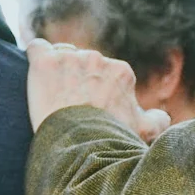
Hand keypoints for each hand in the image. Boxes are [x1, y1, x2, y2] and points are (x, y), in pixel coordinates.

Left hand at [25, 40, 169, 143]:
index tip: (85, 102)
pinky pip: (35, 48)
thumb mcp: (144, 133)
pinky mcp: (44, 63)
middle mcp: (96, 59)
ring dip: (55, 69)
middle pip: (79, 61)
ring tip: (50, 92)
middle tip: (66, 101)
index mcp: (120, 72)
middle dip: (74, 77)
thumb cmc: (112, 141)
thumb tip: (161, 115)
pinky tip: (35, 73)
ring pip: (58, 54)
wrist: (80, 146)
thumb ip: (157, 120)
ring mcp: (70, 59)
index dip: (92, 85)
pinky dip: (34, 57)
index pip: (102, 69)